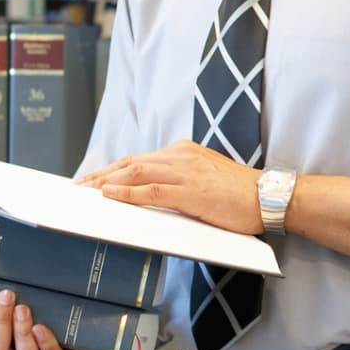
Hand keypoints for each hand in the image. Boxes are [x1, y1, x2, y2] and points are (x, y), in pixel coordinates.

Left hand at [77, 139, 265, 233]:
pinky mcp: (190, 191)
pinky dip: (126, 193)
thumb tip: (153, 194)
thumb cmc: (241, 195)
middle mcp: (181, 156)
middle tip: (79, 187)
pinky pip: (150, 191)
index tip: (92, 180)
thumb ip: (180, 180)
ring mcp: (185, 172)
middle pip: (130, 163)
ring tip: (86, 192)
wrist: (270, 197)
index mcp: (184, 153)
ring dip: (106, 183)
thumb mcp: (206, 180)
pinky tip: (109, 195)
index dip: (112, 170)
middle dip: (101, 175)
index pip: (139, 159)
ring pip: (135, 172)